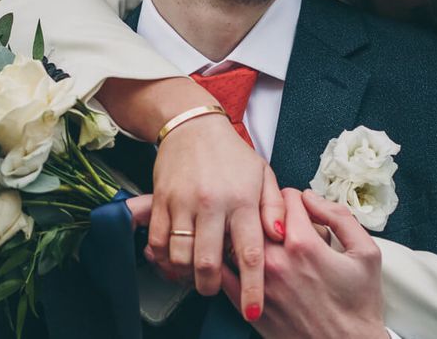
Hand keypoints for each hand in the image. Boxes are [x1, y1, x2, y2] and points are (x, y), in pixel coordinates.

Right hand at [147, 113, 284, 318]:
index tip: (254, 311)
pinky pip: (157, 242)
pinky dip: (164, 258)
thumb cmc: (232, 154)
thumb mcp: (263, 174)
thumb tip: (279, 236)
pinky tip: (175, 256)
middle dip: (212, 286)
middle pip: (208, 263)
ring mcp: (183, 202)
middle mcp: (212, 202)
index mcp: (243, 199)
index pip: (250, 252)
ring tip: (196, 270)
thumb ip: (275, 207)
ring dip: (187, 273)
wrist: (193, 126)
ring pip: (180, 257)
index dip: (252, 288)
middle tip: (215, 287)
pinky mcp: (160, 200)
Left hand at [222, 189, 386, 338]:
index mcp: (304, 244)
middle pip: (260, 213)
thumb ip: (340, 216)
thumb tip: (312, 197)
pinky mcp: (247, 305)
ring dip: (252, 233)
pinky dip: (233, 258)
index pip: (286, 197)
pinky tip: (248, 260)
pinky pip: (226, 270)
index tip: (303, 210)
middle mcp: (276, 261)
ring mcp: (259, 284)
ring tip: (269, 241)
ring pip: (240, 237)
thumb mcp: (367, 253)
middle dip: (273, 213)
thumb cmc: (359, 306)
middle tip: (287, 225)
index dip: (298, 199)